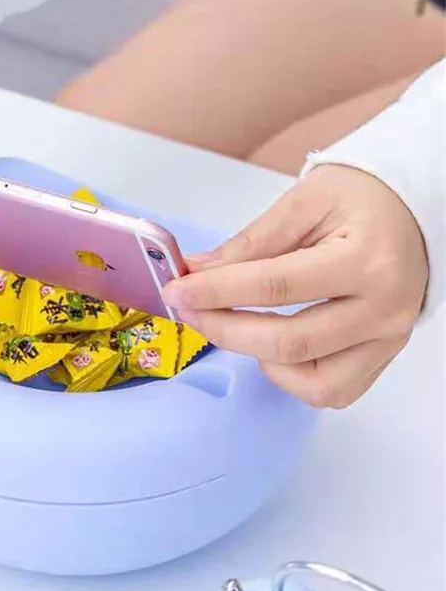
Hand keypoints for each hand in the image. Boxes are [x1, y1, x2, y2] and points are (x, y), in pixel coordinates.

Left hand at [163, 165, 428, 407]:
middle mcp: (383, 309)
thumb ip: (250, 242)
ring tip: (234, 324)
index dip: (217, 291)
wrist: (411, 211)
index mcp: (365, 259)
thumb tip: (198, 272)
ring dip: (258, 358)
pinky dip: (292, 377)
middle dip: (224, 328)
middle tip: (188, 311)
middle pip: (289, 342)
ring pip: (314, 382)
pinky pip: (333, 391)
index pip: (275, 286)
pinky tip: (271, 346)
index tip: (179, 291)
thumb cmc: (360, 200)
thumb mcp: (304, 202)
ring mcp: (386, 339)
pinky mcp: (381, 356)